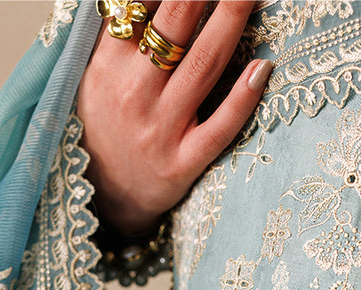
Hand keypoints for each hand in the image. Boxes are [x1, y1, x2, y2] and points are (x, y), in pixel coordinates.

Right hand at [77, 1, 270, 236]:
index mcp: (108, 63)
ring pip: (204, 64)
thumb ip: (119, 33)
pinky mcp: (183, 163)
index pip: (141, 3)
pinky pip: (220, 126)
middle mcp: (134, 91)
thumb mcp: (96, 73)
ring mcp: (161, 129)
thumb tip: (145, 0)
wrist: (102, 199)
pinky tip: (264, 67)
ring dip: (232, 21)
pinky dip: (244, 96)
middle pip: (177, 23)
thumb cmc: (105, 125)